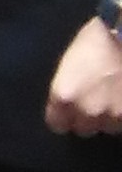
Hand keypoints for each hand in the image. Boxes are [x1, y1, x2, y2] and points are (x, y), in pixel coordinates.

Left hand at [45, 18, 121, 135]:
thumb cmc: (95, 42)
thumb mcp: (70, 64)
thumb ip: (67, 89)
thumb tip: (68, 104)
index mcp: (64, 96)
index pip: (57, 124)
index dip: (63, 118)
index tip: (69, 113)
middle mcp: (87, 110)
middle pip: (83, 129)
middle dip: (87, 119)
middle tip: (96, 103)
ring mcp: (113, 116)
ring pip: (108, 128)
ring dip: (109, 118)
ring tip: (114, 99)